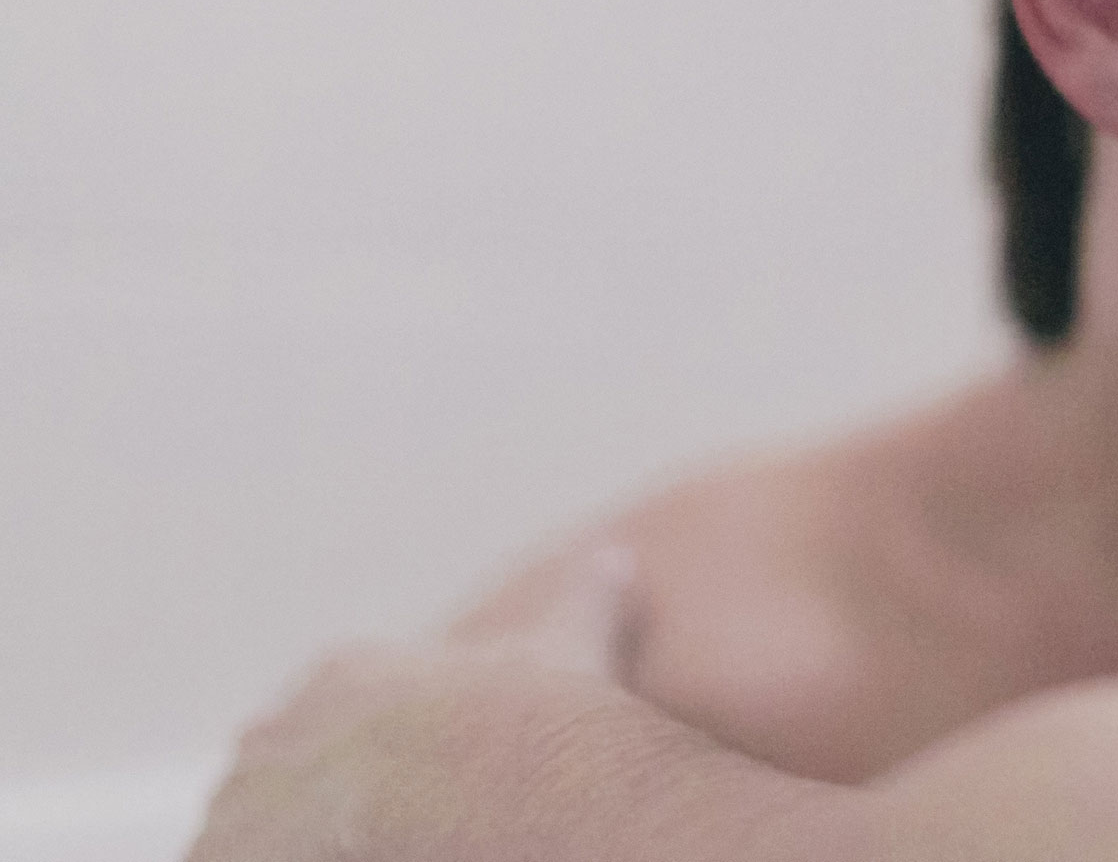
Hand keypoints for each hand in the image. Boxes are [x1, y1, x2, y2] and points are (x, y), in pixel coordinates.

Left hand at [184, 545, 718, 861]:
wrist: (488, 782)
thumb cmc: (527, 712)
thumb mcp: (566, 643)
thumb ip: (587, 599)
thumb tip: (618, 557)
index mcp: (345, 679)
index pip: (327, 714)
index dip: (365, 757)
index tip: (404, 789)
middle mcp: (280, 735)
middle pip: (276, 779)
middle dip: (308, 811)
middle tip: (370, 836)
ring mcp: (244, 809)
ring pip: (245, 839)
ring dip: (281, 847)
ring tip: (356, 849)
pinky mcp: (228, 861)